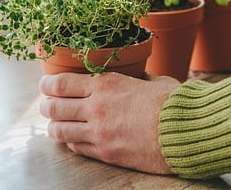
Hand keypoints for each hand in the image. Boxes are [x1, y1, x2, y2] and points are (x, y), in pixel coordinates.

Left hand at [38, 72, 180, 173]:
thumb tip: (137, 77)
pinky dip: (72, 142)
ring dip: (54, 126)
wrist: (185, 132)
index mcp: (106, 84)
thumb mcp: (152, 80)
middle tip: (46, 105)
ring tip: (57, 124)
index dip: (47, 84)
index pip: (61, 83)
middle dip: (46, 105)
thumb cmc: (173, 103)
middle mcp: (96, 107)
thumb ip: (137, 79)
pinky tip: (75, 138)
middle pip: (53, 107)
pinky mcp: (106, 153)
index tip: (45, 85)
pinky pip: (77, 147)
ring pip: (59, 130)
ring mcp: (99, 132)